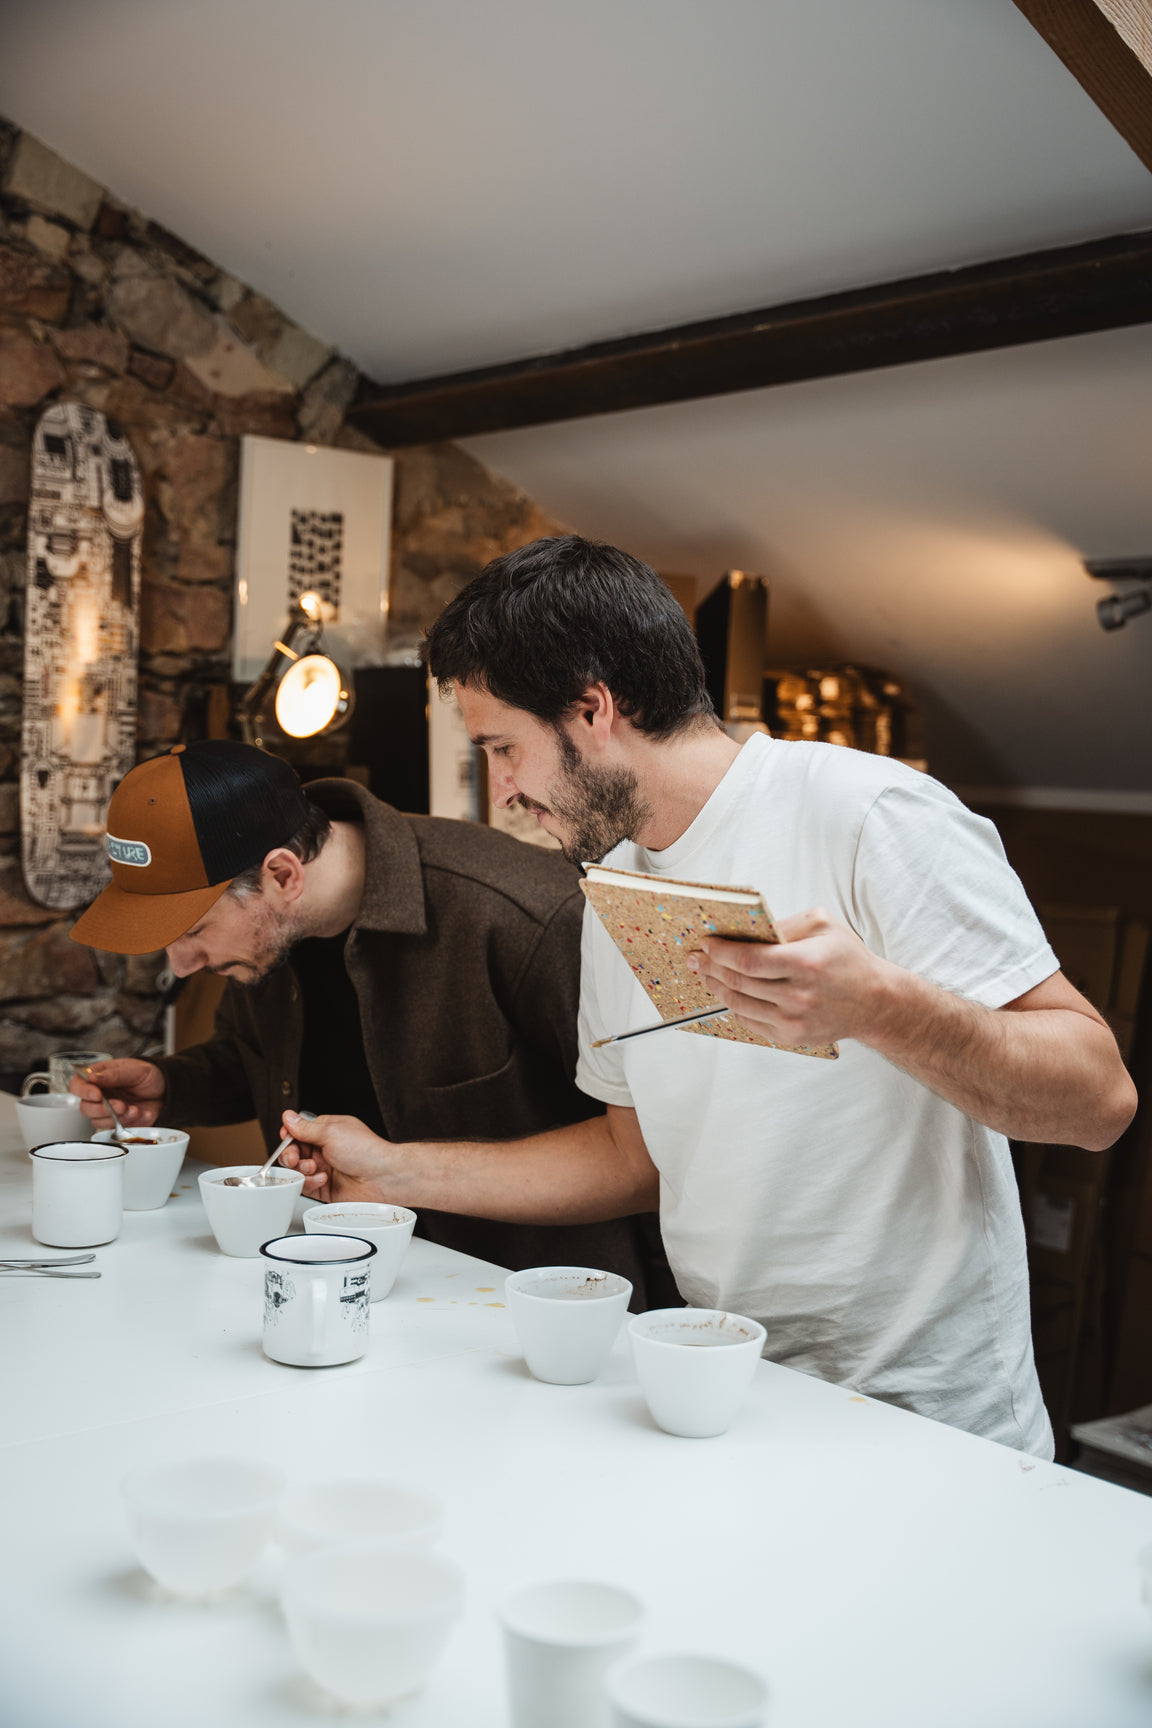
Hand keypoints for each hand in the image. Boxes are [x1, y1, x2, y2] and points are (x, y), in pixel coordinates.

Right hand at [69, 1059, 166, 1128]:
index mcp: (98, 1078)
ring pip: (99, 1121)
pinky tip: (142, 1113)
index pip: (78, 1085)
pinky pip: (117, 1129)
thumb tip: (92, 1077)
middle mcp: (99, 1096)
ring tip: (135, 1108)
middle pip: (85, 1108)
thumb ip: (113, 1074)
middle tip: (122, 1105)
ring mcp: (108, 1111)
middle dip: (104, 1109)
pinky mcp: (118, 1123)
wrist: (166, 1090)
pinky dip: (131, 1122)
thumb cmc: (147, 1075)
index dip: (84, 1091)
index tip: (97, 1095)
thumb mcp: (133, 1069)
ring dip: (118, 1117)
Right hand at [277, 1110, 398, 1203]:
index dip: (289, 1136)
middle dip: (291, 1155)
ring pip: (297, 1171)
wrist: (383, 1178)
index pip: (298, 1132)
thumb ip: (306, 1128)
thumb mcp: (331, 1132)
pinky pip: (305, 1186)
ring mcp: (324, 1169)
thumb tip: (289, 1117)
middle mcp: (325, 1150)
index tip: (286, 1138)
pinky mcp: (325, 1188)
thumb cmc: (366, 1151)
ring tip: (314, 1168)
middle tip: (295, 1158)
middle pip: (294, 1152)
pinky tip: (322, 1179)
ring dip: (301, 1170)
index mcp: (327, 1131)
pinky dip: (310, 1183)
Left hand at [689, 908, 891, 1047]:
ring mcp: (794, 1021)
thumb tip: (746, 931)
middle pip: (739, 983)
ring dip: (718, 988)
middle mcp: (799, 996)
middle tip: (697, 959)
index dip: (722, 952)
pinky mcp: (792, 1037)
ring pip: (740, 1005)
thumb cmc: (849, 960)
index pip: (749, 960)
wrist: (876, 1002)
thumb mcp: (823, 926)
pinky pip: (751, 1022)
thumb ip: (784, 925)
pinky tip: (730, 993)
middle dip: (712, 968)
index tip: (707, 944)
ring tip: (708, 975)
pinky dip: (736, 1007)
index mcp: (806, 964)